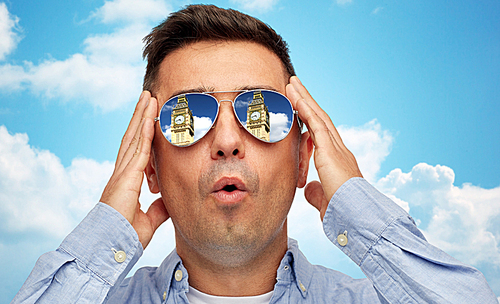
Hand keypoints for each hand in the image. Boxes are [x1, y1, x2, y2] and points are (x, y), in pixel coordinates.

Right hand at [100, 91, 169, 248]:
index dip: (142, 131)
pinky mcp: (126, 178)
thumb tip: (169, 200)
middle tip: (147, 96)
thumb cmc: (125, 237)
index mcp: (126, 180)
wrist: (112, 248)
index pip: (136, 149)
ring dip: (141, 116)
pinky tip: (149, 118)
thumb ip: (159, 208)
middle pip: (132, 137)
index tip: (150, 116)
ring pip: (133, 138)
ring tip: (148, 97)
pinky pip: (138, 150)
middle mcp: (122, 172)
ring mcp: (122, 173)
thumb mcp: (149, 219)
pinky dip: (143, 133)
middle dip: (140, 116)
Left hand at [286, 76, 362, 220]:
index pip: (321, 133)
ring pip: (318, 116)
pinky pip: (316, 124)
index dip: (311, 118)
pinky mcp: (330, 151)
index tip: (300, 106)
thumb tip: (307, 188)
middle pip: (320, 118)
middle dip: (307, 101)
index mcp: (337, 160)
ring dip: (304, 98)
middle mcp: (339, 150)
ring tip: (292, 84)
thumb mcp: (325, 199)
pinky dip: (305, 109)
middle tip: (295, 85)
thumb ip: (316, 190)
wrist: (356, 217)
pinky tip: (295, 97)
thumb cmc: (344, 213)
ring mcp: (336, 148)